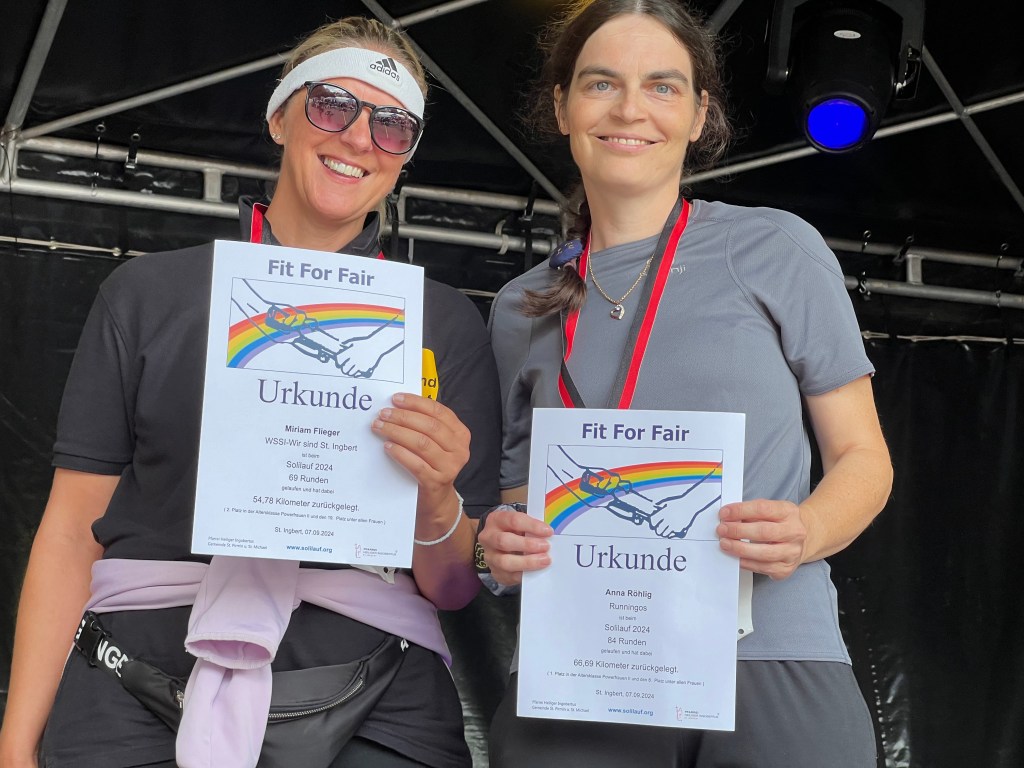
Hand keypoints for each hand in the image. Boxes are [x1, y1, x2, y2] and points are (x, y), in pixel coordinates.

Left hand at [335, 331, 401, 377]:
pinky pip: (358, 374)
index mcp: (349, 352)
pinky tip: (359, 369)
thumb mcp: (354, 341)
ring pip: (350, 373)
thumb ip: (345, 342)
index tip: (341, 362)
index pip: (339, 360)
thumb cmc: (365, 343)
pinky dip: (357, 373)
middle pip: (344, 369)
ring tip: (353, 368)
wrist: (376, 346)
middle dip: (344, 369)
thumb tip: (339, 343)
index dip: (339, 362)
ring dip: (351, 371)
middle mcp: (353, 359)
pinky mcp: (364, 369)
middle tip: (346, 367)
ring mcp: (359, 364)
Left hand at [371, 393, 468, 525]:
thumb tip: (398, 405)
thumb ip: (425, 424)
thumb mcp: (436, 443)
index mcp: (460, 434)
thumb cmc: (431, 465)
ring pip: (422, 443)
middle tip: (383, 413)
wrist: (436, 500)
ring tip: (380, 427)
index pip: (439, 411)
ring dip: (397, 432)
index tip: (395, 399)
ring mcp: (450, 467)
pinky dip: (400, 453)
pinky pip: (416, 464)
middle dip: (403, 417)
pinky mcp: (437, 482)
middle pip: (429, 426)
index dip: (416, 403)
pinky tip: (387, 446)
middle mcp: (459, 449)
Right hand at [476, 507, 552, 585]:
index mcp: (496, 520)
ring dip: (527, 562)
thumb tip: (549, 533)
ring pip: (504, 562)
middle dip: (527, 545)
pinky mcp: (495, 572)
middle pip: (504, 541)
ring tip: (544, 560)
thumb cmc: (514, 530)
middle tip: (546, 547)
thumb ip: (532, 526)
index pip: (514, 521)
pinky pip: (509, 576)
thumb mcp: (520, 522)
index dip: (532, 526)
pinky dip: (524, 574)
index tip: (548, 531)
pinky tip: (536, 571)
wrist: (498, 544)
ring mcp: (490, 556)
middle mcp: (489, 538)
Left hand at [716, 499, 807, 579]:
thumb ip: (751, 512)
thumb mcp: (771, 510)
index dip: (740, 511)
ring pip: (764, 553)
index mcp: (788, 512)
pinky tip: (736, 558)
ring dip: (740, 549)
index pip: (762, 509)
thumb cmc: (780, 523)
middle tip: (722, 530)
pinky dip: (746, 563)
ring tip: (725, 544)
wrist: (802, 540)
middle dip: (738, 531)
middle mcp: (794, 532)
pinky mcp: (786, 568)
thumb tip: (728, 518)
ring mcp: (792, 552)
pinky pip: (763, 567)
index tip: (724, 514)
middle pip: (764, 532)